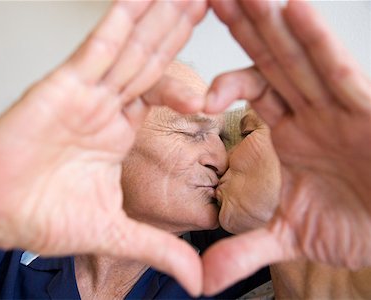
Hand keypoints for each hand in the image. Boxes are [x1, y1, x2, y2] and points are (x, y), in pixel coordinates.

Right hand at [0, 1, 206, 293]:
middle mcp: (102, 106)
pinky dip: (116, 24)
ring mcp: (83, 92)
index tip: (217, 79)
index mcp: (116, 131)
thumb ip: (160, 250)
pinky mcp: (59, 87)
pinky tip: (137, 3)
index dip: (190, 81)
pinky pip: (94, 49)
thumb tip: (196, 282)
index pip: (160, 95)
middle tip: (207, 2)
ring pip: (128, 47)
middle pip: (150, 60)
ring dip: (157, 19)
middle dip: (179, 30)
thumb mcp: (116, 234)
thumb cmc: (40, 215)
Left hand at [203, 0, 370, 293]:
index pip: (242, 101)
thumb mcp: (286, 238)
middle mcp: (302, 115)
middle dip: (238, 33)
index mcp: (279, 138)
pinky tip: (293, 10)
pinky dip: (315, 41)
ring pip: (294, 58)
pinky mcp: (363, 108)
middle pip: (263, 64)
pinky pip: (335, 70)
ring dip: (269, 24)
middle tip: (205, 0)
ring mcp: (332, 108)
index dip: (217, 89)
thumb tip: (201, 281)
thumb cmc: (350, 225)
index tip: (193, 99)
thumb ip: (242, 251)